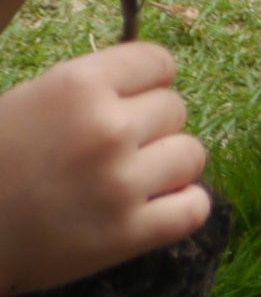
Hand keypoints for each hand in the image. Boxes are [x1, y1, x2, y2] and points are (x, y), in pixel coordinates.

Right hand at [0, 43, 210, 295]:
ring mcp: (120, 183)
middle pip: (175, 109)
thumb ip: (90, 89)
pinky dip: (183, 207)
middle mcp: (107, 128)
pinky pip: (194, 209)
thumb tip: (150, 79)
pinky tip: (157, 208)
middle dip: (150, 126)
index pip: (159, 62)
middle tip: (113, 151)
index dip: (148, 82)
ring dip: (168, 166)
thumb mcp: (31, 101)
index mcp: (78, 86)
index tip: (132, 100)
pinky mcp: (126, 234)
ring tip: (130, 180)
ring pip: (191, 154)